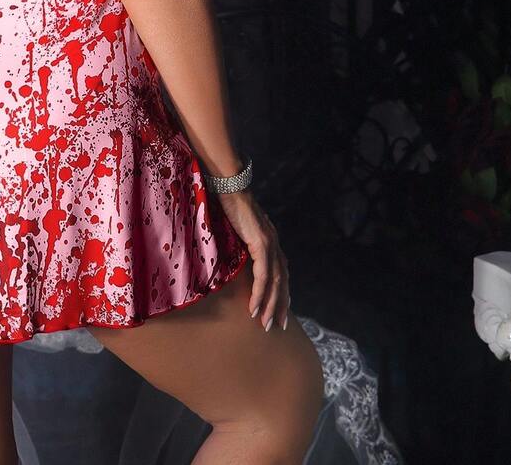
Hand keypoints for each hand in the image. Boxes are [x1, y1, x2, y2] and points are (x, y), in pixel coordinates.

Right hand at [217, 188, 289, 332]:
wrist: (229, 184)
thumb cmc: (228, 204)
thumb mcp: (237, 228)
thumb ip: (241, 242)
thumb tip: (234, 256)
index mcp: (270, 241)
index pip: (281, 273)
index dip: (281, 293)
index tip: (280, 312)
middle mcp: (274, 243)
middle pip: (283, 281)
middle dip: (281, 305)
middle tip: (277, 326)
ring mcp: (270, 243)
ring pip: (276, 282)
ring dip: (271, 305)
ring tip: (266, 323)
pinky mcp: (261, 243)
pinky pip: (263, 275)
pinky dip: (261, 293)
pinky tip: (255, 307)